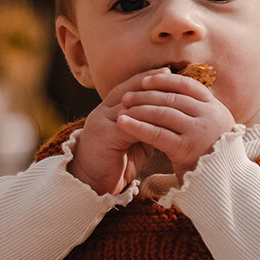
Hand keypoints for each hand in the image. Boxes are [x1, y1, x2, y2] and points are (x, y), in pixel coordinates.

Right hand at [68, 66, 173, 193]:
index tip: (166, 72)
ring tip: (169, 92)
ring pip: (128, 104)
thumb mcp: (131, 141)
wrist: (90, 186)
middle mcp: (101, 113)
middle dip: (149, 81)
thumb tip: (166, 115)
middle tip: (169, 74)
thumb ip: (143, 127)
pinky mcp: (104, 135)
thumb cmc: (112, 165)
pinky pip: (128, 122)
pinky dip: (146, 118)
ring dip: (150, 97)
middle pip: (127, 89)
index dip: (146, 78)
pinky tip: (162, 116)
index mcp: (106, 112)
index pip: (127, 88)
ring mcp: (101, 123)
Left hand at [112, 69, 234, 174]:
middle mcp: (210, 116)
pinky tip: (123, 123)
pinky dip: (138, 126)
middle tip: (127, 96)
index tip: (146, 80)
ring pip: (163, 113)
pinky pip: (157, 134)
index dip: (165, 81)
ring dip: (140, 108)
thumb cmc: (210, 155)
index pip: (188, 86)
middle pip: (173, 98)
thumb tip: (174, 93)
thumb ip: (197, 112)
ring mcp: (199, 132)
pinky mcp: (186, 149)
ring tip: (123, 108)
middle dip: (147, 94)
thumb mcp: (211, 128)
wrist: (222, 183)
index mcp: (216, 108)